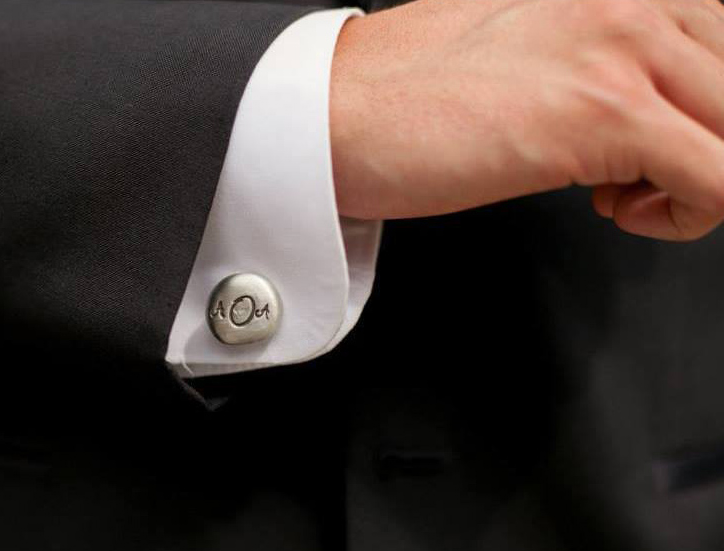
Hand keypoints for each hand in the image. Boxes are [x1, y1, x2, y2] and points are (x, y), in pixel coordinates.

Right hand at [330, 0, 723, 239]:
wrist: (334, 114)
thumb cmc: (409, 96)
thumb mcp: (527, 53)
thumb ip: (599, 63)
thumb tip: (644, 113)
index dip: (705, 116)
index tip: (658, 150)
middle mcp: (633, 2)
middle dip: (707, 149)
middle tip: (639, 177)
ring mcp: (622, 53)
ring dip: (702, 180)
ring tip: (625, 193)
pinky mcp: (603, 115)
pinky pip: (720, 181)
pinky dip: (687, 217)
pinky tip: (615, 211)